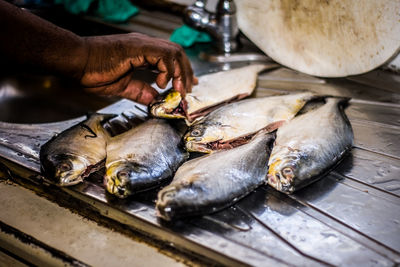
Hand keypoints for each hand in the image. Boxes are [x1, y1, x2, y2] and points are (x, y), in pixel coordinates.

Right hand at [80, 33, 196, 104]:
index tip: (187, 85)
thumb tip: (153, 100)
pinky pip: (164, 55)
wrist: (76, 61)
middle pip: (177, 53)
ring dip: (180, 72)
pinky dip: (168, 70)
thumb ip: (139, 91)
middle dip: (186, 73)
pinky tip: (161, 82)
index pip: (169, 59)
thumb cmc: (92, 71)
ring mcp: (142, 44)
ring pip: (174, 52)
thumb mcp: (122, 86)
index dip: (182, 71)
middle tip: (187, 90)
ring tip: (178, 88)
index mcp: (141, 53)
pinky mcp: (138, 47)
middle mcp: (145, 45)